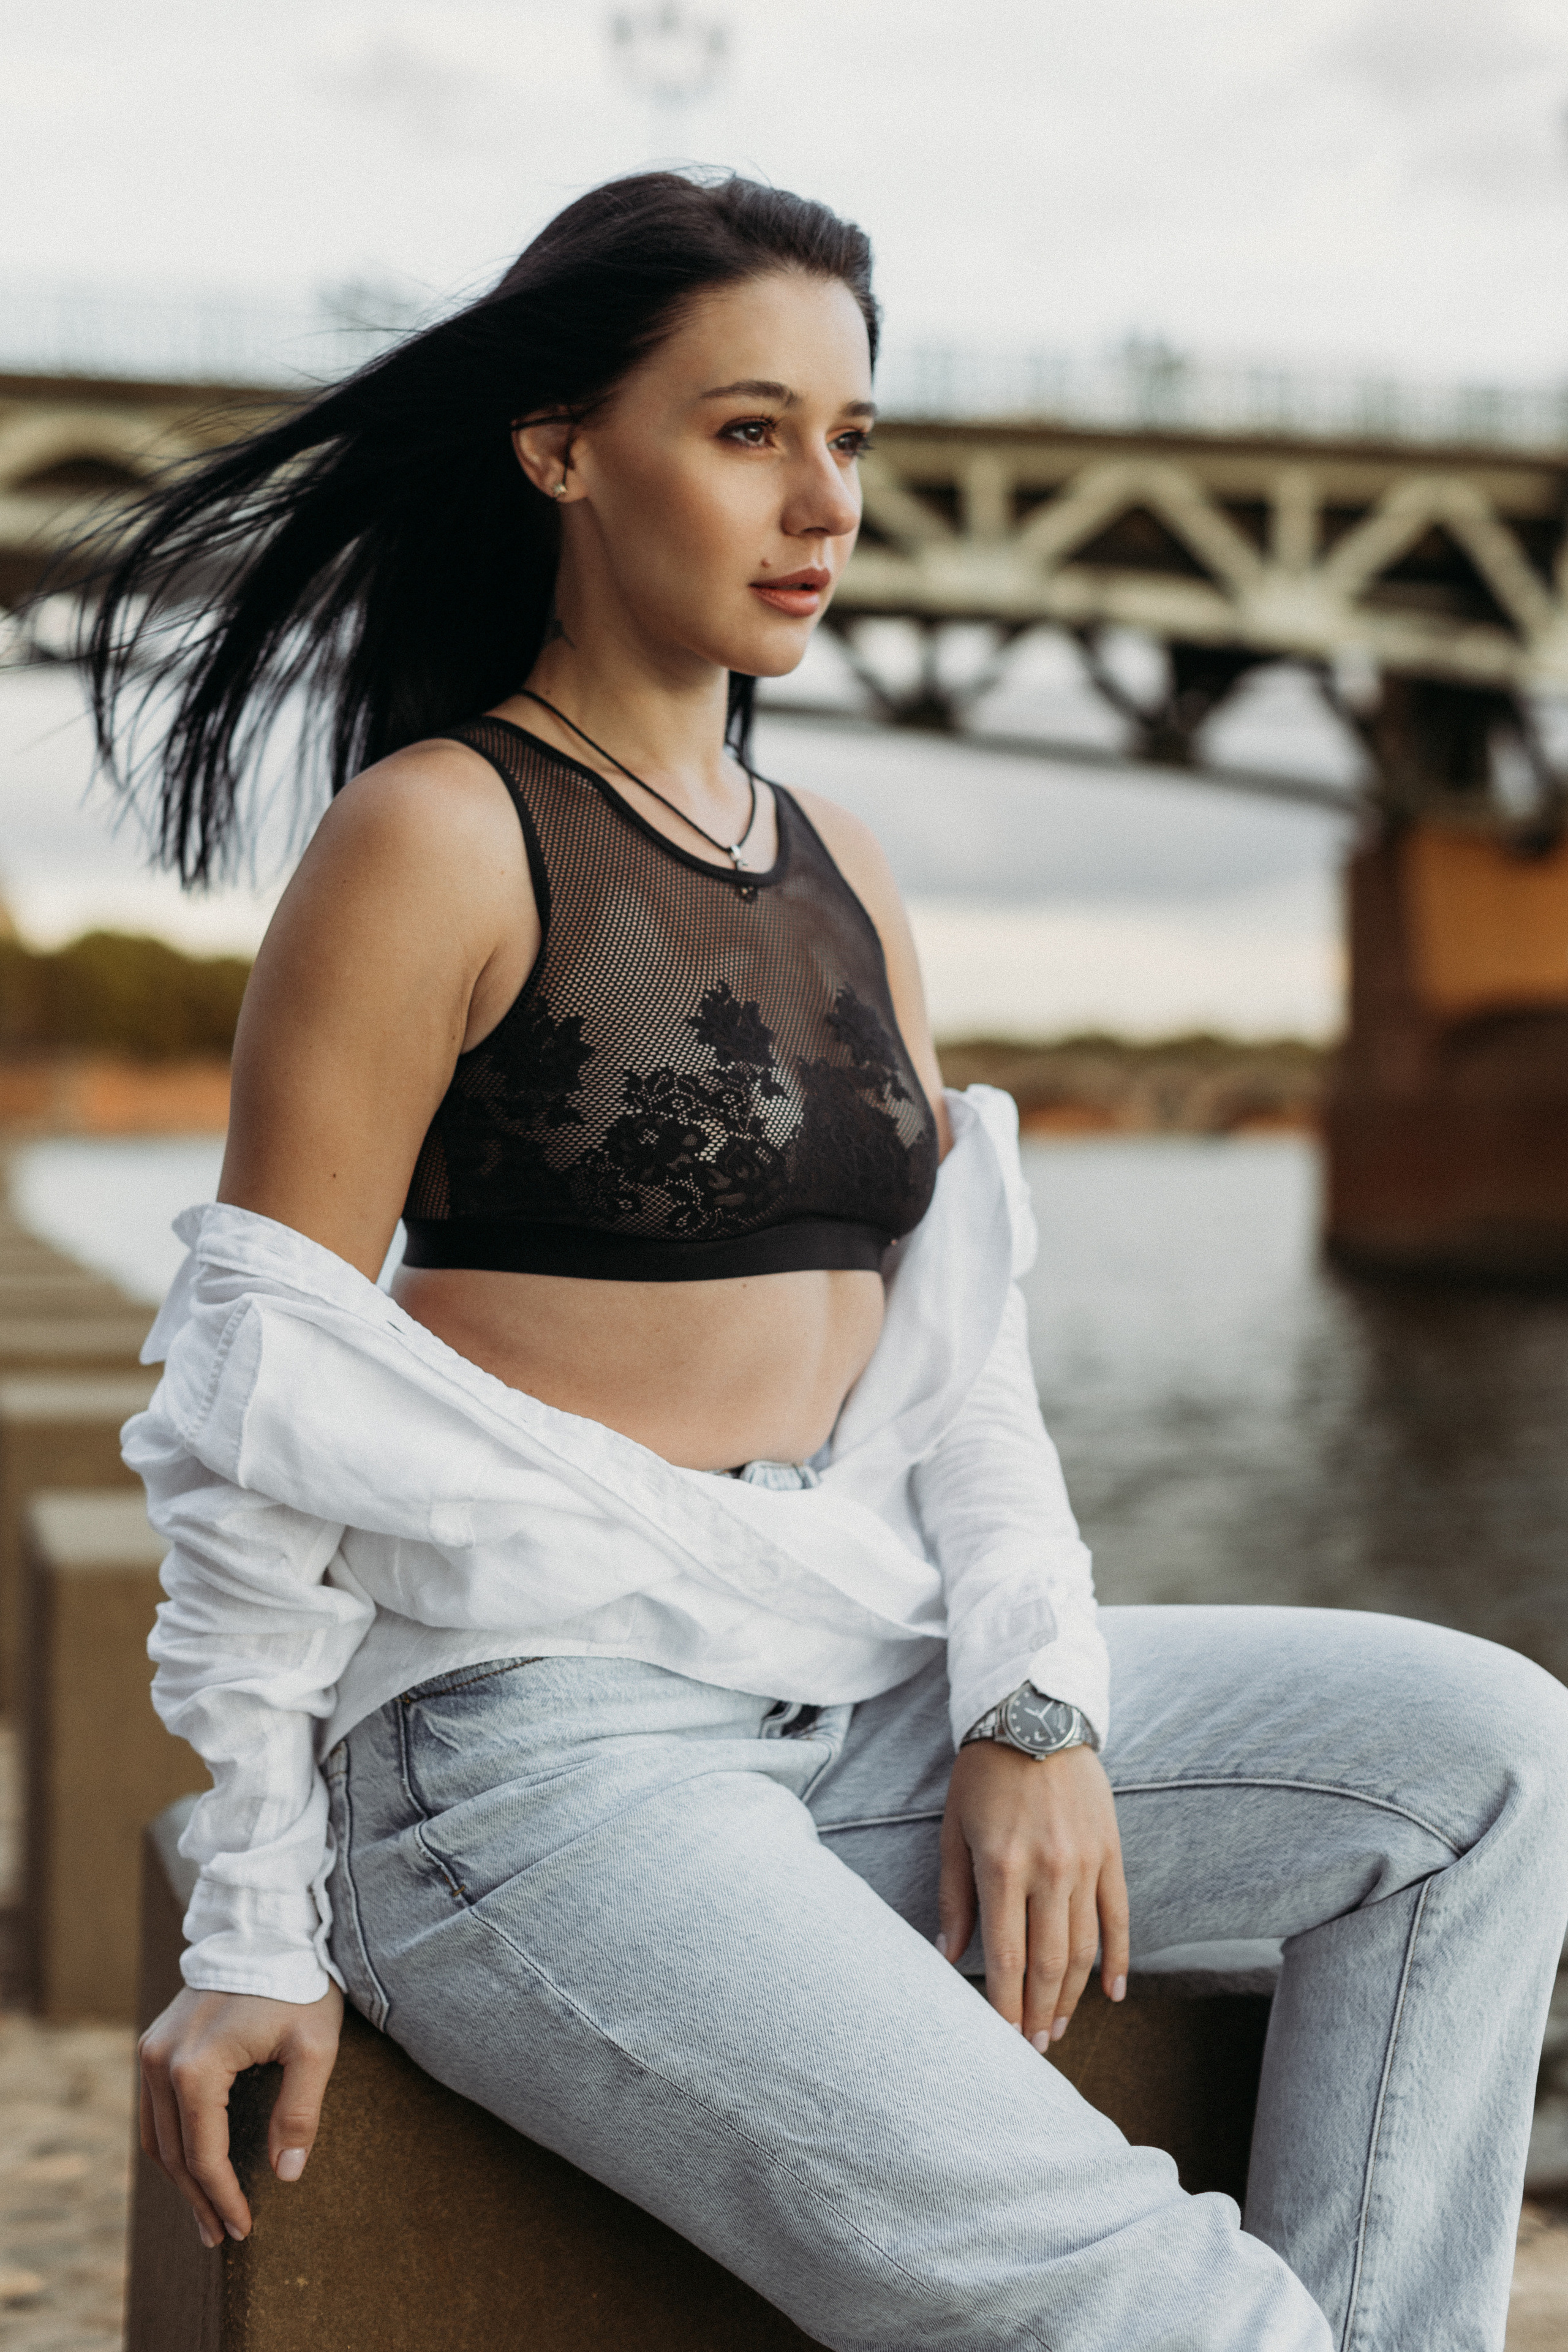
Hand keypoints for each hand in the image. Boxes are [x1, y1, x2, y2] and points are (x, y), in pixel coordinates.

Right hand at [138, 1981, 343, 2246]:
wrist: (267, 1924)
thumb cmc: (297, 1982)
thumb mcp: (315, 2046)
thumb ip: (300, 2111)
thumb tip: (288, 2174)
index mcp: (196, 2067)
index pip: (204, 2155)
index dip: (224, 2197)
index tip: (245, 2229)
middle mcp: (160, 2060)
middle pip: (174, 2153)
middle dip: (199, 2199)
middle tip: (223, 2236)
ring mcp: (151, 2049)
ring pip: (157, 2135)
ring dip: (181, 2177)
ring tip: (207, 2213)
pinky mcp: (155, 2041)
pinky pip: (154, 2109)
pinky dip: (172, 2143)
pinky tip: (192, 2164)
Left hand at [937, 1740, 1128, 2048]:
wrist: (1036, 1714)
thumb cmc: (983, 1772)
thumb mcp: (953, 1828)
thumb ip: (954, 1895)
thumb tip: (948, 1955)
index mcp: (1002, 1866)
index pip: (1007, 1957)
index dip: (1006, 2006)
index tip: (1003, 2040)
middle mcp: (1048, 1870)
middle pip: (1050, 1963)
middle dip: (1040, 2013)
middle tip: (1035, 2049)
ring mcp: (1085, 1863)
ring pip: (1084, 1948)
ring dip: (1074, 1997)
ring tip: (1060, 2029)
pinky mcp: (1111, 1852)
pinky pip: (1119, 1917)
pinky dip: (1118, 1960)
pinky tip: (1113, 1995)